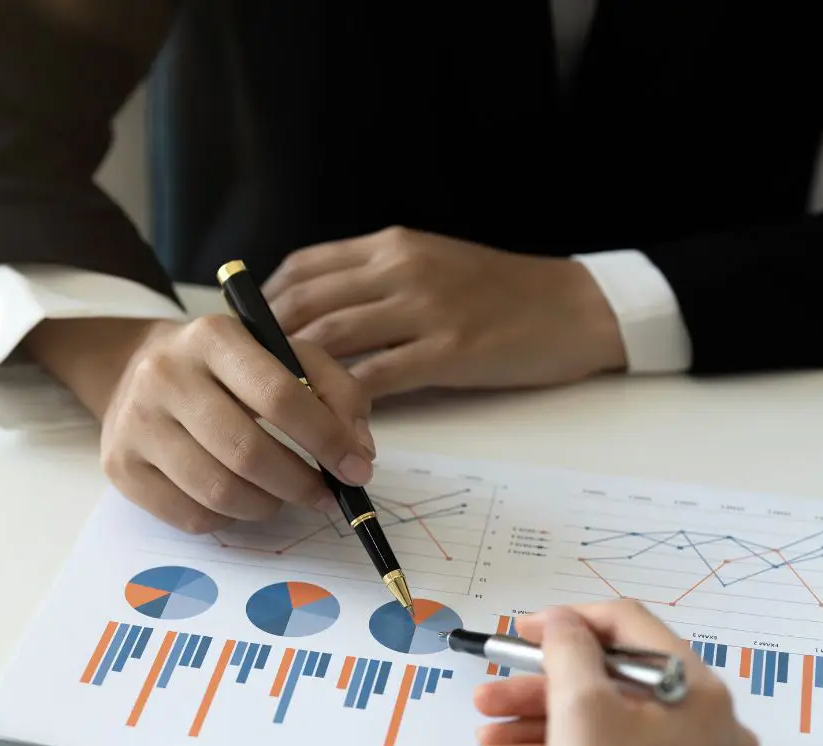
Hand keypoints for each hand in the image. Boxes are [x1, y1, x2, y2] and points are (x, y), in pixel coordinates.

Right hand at [29, 316, 374, 533]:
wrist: (136, 368)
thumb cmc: (230, 368)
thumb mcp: (288, 356)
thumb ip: (337, 395)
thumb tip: (359, 457)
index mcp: (214, 337)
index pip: (278, 395)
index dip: (325, 440)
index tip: (355, 470)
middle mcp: (166, 375)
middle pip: (246, 451)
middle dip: (299, 484)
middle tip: (324, 496)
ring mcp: (136, 422)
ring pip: (217, 491)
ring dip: (266, 506)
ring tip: (282, 496)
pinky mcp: (119, 466)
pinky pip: (189, 517)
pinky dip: (228, 520)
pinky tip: (239, 500)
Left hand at [263, 227, 626, 399]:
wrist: (576, 306)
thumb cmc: (503, 292)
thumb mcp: (433, 265)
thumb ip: (378, 282)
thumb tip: (320, 317)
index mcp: (392, 246)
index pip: (304, 267)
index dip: (265, 305)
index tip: (248, 339)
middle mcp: (400, 268)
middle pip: (305, 303)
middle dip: (267, 346)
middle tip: (246, 385)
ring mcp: (424, 308)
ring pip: (332, 340)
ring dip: (297, 379)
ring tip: (276, 411)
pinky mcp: (448, 350)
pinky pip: (376, 378)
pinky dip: (343, 403)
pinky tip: (328, 423)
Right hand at [474, 602, 757, 745]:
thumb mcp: (580, 710)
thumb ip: (567, 651)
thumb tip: (563, 622)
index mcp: (702, 693)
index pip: (631, 627)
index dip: (570, 623)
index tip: (522, 634)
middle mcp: (708, 728)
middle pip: (613, 683)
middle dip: (542, 687)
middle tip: (490, 693)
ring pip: (607, 727)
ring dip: (540, 725)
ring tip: (486, 737)